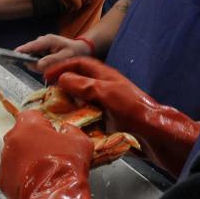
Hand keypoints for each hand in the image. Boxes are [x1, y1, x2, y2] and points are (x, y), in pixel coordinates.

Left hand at [0, 110, 107, 198]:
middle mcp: (12, 140)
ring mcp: (5, 160)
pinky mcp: (2, 180)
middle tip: (48, 153)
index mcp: (28, 126)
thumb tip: (67, 129)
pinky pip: (11, 174)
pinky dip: (20, 177)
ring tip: (42, 170)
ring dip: (25, 159)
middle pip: (20, 135)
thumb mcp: (80, 142)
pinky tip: (34, 182)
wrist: (56, 196)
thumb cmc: (67, 167)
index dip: (43, 124)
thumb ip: (72, 130)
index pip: (31, 115)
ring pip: (14, 155)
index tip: (50, 132)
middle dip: (32, 141)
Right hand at [17, 34, 91, 71]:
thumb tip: (37, 64)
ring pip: (33, 57)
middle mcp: (42, 41)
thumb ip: (51, 61)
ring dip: (39, 64)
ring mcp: (41, 45)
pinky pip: (37, 59)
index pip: (30, 46)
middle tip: (48, 69)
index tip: (11, 56)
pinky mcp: (42, 50)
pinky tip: (51, 65)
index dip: (20, 52)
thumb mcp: (65, 57)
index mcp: (47, 41)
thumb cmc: (75, 52)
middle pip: (30, 54)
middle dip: (35, 63)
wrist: (82, 49)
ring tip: (53, 66)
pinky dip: (42, 64)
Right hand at [45, 57, 199, 176]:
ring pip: (81, 103)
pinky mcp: (106, 122)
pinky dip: (77, 122)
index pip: (79, 64)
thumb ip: (84, 85)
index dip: (62, 66)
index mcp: (104, 76)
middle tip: (48, 95)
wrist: (154, 134)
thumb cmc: (132, 109)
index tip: (46, 75)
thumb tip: (61, 78)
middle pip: (78, 83)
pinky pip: (87, 119)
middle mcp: (104, 89)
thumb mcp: (106, 93)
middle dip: (62, 87)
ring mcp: (105, 106)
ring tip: (54, 113)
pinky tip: (68, 128)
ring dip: (68, 106)